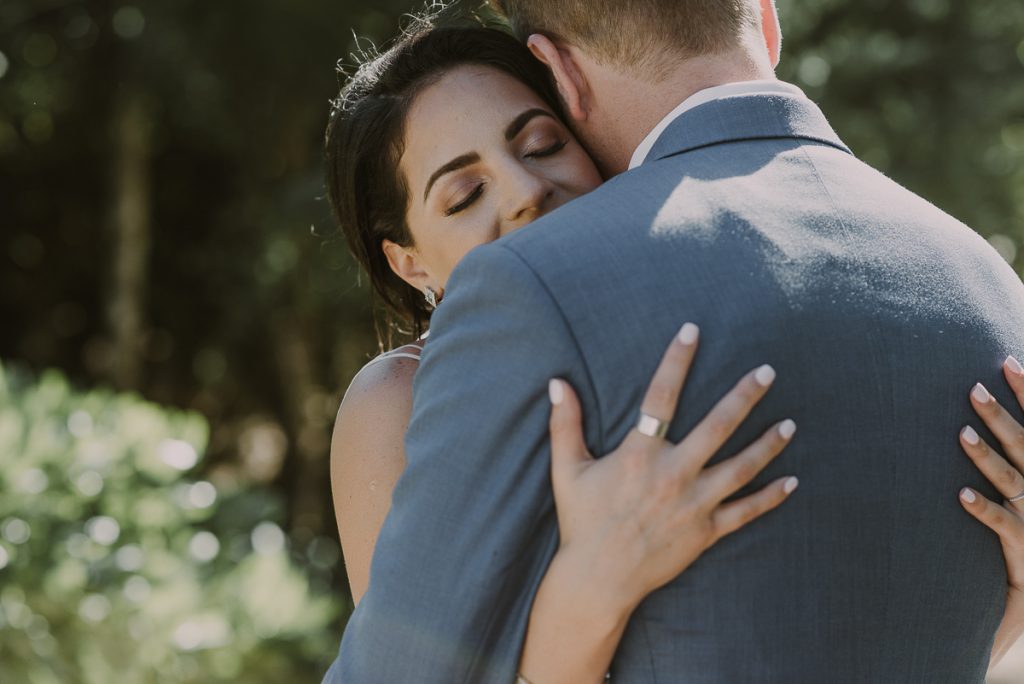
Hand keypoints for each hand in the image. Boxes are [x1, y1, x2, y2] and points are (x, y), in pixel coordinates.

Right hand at [546, 323, 798, 612]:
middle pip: (718, 427)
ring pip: (741, 468)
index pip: (660, 396)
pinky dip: (770, 498)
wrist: (598, 579)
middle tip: (768, 371)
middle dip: (744, 396)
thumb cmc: (582, 521)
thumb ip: (565, 423)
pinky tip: (792, 481)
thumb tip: (556, 382)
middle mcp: (673, 475)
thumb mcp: (567, 469)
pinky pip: (745, 512)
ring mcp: (694, 504)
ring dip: (768, 444)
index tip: (692, 330)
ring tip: (790, 423)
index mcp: (639, 455)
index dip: (676, 360)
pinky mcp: (705, 532)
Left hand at [958, 356, 1023, 595]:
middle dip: (1001, 415)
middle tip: (972, 386)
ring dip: (987, 456)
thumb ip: (1015, 453)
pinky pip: (1004, 525)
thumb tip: (988, 422)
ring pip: (1012, 480)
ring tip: (960, 433)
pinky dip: (984, 509)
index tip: (1007, 360)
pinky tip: (961, 495)